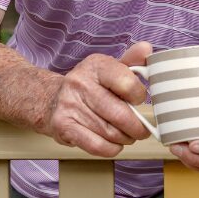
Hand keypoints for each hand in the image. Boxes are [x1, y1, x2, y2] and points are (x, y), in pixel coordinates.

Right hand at [47, 41, 153, 155]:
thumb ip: (131, 60)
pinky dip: (111, 148)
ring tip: (128, 135)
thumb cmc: (89, 85)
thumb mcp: (109, 68)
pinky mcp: (63, 126)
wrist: (52, 99)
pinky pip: (96, 145)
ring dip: (125, 138)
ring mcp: (70, 105)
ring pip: (110, 132)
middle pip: (119, 113)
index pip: (127, 82)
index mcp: (96, 65)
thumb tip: (146, 48)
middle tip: (142, 130)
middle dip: (136, 127)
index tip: (139, 100)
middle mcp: (80, 83)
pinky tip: (114, 144)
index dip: (139, 96)